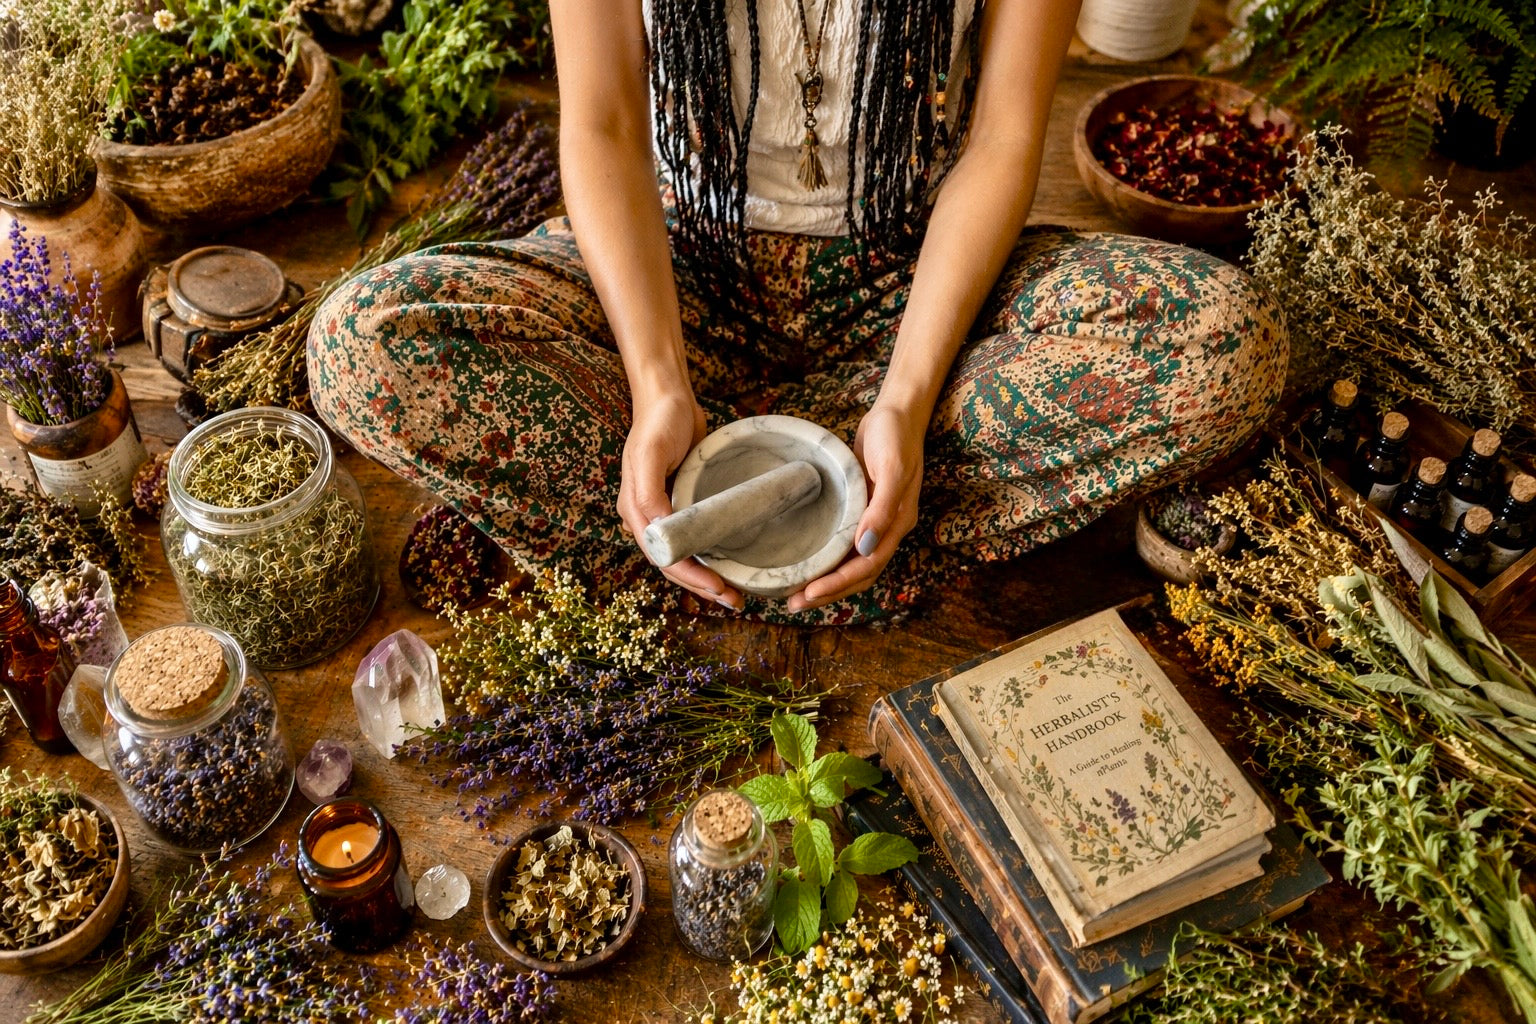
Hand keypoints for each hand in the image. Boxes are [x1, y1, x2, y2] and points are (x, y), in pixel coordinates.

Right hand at [618, 390, 742, 607]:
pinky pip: (694, 537)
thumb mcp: (652, 451)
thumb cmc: (659, 421)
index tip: (717, 588)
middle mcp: (647, 517)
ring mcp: (664, 511)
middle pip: (674, 563)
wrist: (668, 397)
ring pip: (685, 555)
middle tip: (735, 600)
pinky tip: (728, 563)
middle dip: (702, 586)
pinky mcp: (681, 503)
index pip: (663, 556)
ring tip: (734, 593)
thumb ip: (649, 489)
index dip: (689, 576)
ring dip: (706, 577)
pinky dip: (709, 555)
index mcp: (636, 510)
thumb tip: (656, 526)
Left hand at [786, 403, 924, 612]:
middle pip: (859, 574)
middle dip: (828, 592)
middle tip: (793, 604)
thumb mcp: (892, 468)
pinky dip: (829, 560)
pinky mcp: (861, 510)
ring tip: (795, 594)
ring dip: (826, 581)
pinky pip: (845, 545)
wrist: (897, 413)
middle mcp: (886, 529)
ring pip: (851, 563)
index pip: (868, 566)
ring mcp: (875, 521)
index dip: (839, 584)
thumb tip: (865, 547)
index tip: (810, 592)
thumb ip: (882, 508)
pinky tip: (808, 563)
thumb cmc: (895, 436)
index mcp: (897, 523)